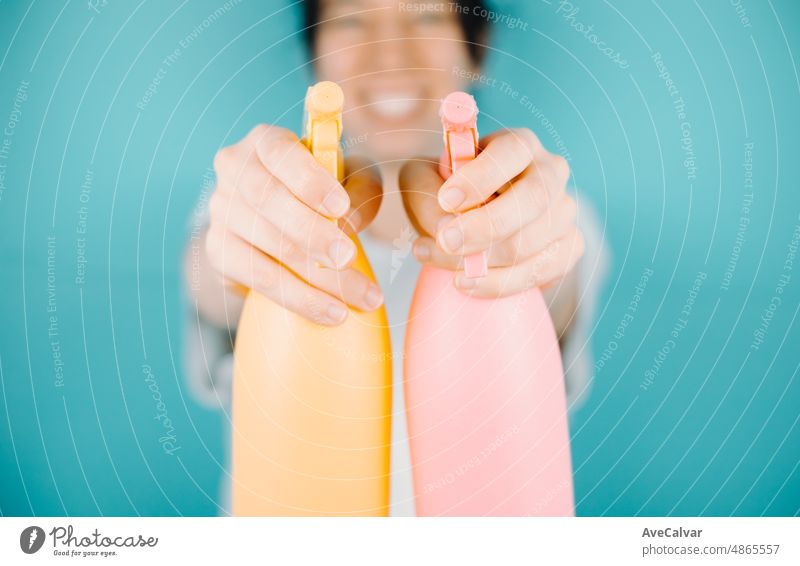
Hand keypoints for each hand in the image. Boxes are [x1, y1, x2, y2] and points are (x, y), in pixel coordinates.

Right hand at [206, 124, 383, 325]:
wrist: (275, 224)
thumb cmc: (321, 192)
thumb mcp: (349, 179)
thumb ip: (359, 188)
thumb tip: (350, 221)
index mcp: (266, 142)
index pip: (280, 153)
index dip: (309, 181)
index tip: (340, 208)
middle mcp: (235, 170)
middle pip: (268, 201)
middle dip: (313, 234)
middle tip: (348, 259)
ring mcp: (221, 211)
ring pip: (267, 246)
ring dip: (317, 279)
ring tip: (360, 298)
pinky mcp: (218, 251)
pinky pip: (258, 279)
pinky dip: (299, 299)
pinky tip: (332, 312)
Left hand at [399, 128, 582, 297]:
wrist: (467, 225)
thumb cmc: (446, 195)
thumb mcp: (423, 181)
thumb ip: (426, 192)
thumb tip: (445, 225)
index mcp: (519, 145)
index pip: (513, 151)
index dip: (481, 177)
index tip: (446, 200)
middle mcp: (550, 173)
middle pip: (533, 199)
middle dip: (485, 226)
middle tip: (445, 240)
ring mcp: (563, 211)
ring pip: (531, 242)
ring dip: (481, 260)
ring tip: (437, 259)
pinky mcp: (568, 248)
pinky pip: (541, 272)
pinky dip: (499, 283)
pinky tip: (465, 282)